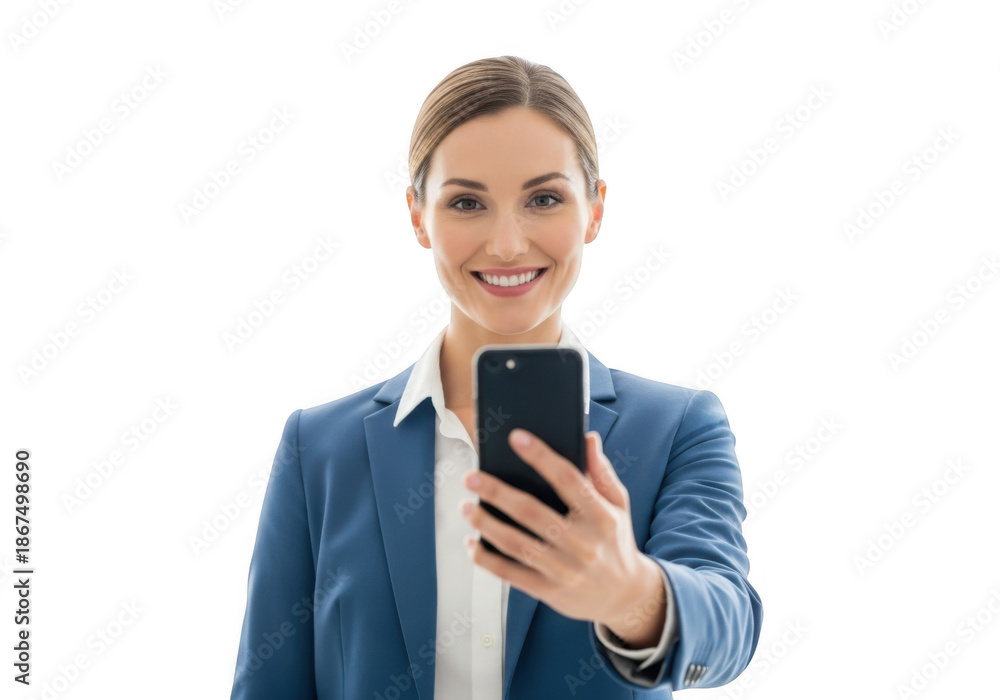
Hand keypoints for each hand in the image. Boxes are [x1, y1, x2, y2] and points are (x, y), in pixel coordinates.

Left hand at [459, 428, 662, 635]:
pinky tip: (471, 543)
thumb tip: (588, 437)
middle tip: (471, 477)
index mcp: (601, 517)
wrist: (627, 597)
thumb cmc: (615, 541)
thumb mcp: (618, 505)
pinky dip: (487, 559)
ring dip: (486, 524)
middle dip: (497, 493)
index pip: (568, 479)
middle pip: (532, 513)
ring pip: (517, 544)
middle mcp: (583, 544)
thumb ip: (601, 471)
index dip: (541, 456)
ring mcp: (565, 570)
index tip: (516, 438)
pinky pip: (511, 574)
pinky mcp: (549, 591)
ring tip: (465, 507)